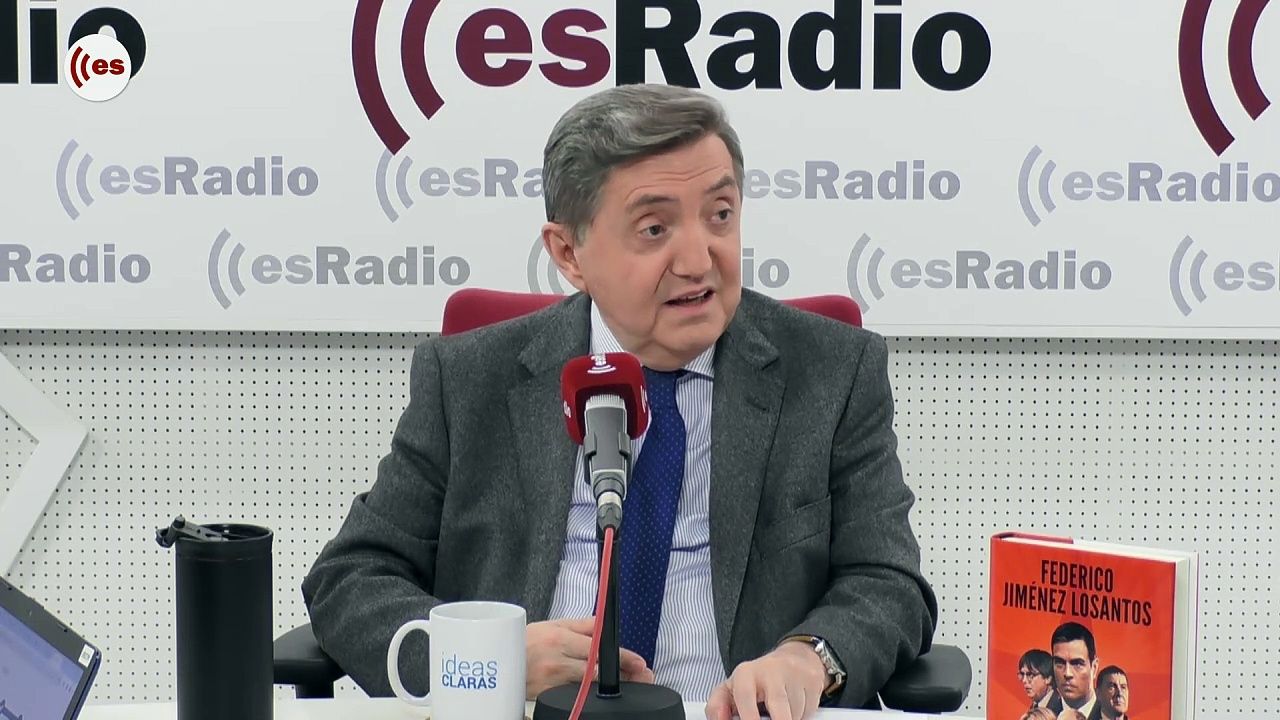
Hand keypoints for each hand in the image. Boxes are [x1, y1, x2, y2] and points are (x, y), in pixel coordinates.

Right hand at [524, 618, 655, 698]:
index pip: (599, 648)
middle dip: (623, 674)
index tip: (639, 663)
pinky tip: (601, 692)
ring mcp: (553, 681)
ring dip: (610, 685)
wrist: (497, 664)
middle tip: (641, 676)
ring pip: (590, 684)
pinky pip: (576, 694)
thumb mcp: (553, 625)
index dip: (623, 657)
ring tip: (627, 683)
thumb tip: (606, 627)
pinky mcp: (549, 696)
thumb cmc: (525, 642)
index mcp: (560, 638)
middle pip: (599, 670)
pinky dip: (591, 693)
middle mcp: (558, 660)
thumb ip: (582, 626)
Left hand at [704, 641, 827, 719]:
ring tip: (779, 713)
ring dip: (788, 719)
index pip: (745, 696)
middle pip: (778, 710)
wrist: (793, 661)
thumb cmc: (758, 680)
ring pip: (793, 714)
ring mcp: (793, 676)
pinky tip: (793, 708)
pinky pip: (807, 711)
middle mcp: (770, 671)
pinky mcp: (812, 682)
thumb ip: (717, 705)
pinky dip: (801, 715)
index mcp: (746, 673)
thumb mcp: (732, 689)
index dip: (748, 718)